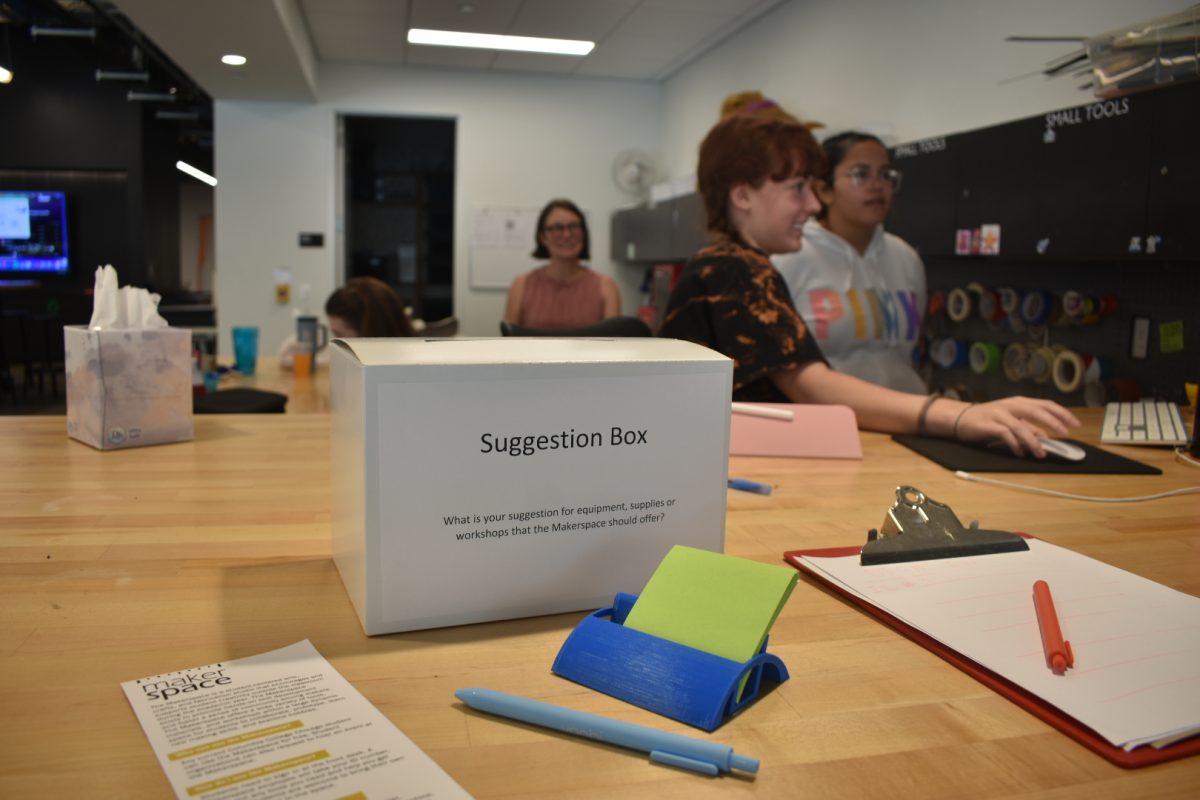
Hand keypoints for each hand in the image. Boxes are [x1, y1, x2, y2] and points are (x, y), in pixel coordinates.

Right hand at [953, 397, 1080, 456]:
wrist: (960, 418)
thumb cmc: (988, 419)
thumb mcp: (1011, 421)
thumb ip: (1027, 427)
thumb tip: (1044, 437)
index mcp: (1019, 402)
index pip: (1046, 405)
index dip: (1062, 414)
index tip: (1075, 424)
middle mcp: (1011, 405)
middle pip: (1037, 411)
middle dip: (1054, 423)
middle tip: (1065, 434)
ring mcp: (999, 414)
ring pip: (1022, 427)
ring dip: (1034, 442)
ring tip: (1041, 454)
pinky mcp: (988, 425)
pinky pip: (1006, 435)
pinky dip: (1015, 445)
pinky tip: (1020, 453)